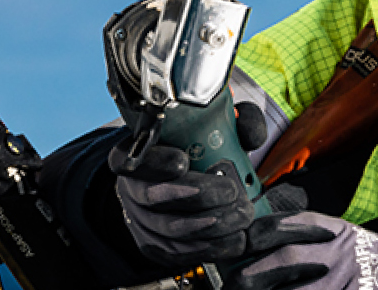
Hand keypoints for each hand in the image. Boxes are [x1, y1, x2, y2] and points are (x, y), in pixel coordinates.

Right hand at [109, 102, 269, 267]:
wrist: (192, 184)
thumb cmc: (202, 152)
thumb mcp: (219, 129)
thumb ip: (236, 125)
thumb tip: (251, 136)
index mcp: (140, 153)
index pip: (127, 157)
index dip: (154, 162)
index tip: (183, 162)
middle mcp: (133, 187)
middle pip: (153, 196)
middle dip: (198, 195)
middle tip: (231, 191)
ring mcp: (140, 219)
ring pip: (168, 229)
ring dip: (210, 226)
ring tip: (241, 216)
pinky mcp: (153, 245)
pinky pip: (176, 253)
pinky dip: (209, 248)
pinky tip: (234, 240)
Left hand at [235, 213, 377, 289]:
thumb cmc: (370, 262)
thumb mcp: (342, 238)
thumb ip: (306, 238)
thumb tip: (254, 242)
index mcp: (331, 230)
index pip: (281, 226)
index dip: (251, 237)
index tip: (231, 247)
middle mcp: (337, 252)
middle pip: (282, 261)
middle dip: (249, 276)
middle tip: (231, 285)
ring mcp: (342, 281)